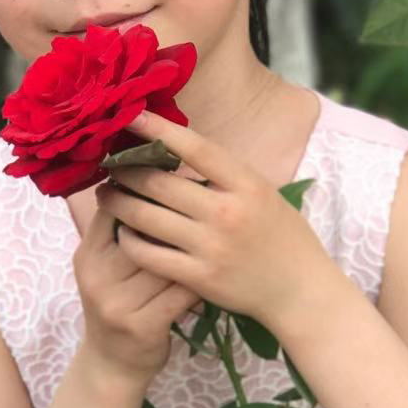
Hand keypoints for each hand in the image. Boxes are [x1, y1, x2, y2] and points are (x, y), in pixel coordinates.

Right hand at [72, 194, 203, 386]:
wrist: (113, 365)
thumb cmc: (121, 304)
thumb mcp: (106, 268)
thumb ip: (121, 231)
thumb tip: (151, 177)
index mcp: (88, 255)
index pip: (113, 208)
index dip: (143, 188)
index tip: (173, 172)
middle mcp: (97, 276)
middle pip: (142, 231)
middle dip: (177, 216)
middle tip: (208, 202)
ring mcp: (117, 303)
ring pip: (165, 260)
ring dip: (195, 245)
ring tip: (220, 230)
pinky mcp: (142, 325)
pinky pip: (179, 292)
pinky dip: (201, 278)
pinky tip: (218, 269)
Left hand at [95, 110, 335, 328]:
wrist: (300, 291)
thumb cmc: (282, 238)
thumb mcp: (263, 194)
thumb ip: (224, 175)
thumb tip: (178, 150)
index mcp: (246, 184)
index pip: (194, 147)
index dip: (158, 129)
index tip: (131, 116)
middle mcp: (227, 212)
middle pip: (159, 182)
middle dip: (125, 171)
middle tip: (108, 165)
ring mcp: (211, 246)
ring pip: (146, 217)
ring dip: (118, 203)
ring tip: (106, 195)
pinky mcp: (199, 278)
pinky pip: (149, 254)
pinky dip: (129, 240)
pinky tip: (122, 233)